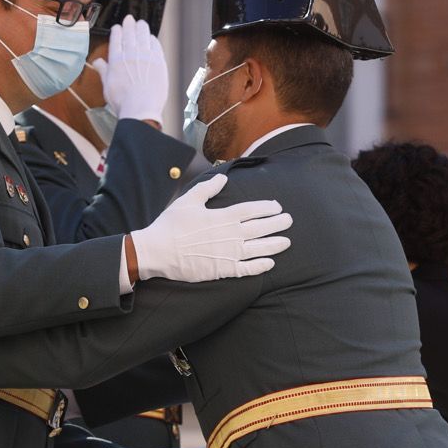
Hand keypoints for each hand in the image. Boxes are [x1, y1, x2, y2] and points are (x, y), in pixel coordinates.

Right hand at [91, 16, 169, 125]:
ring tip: (141, 23)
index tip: (117, 27)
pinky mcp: (159, 61)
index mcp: (116, 60)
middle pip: (130, 34)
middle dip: (129, 24)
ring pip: (143, 36)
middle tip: (130, 19)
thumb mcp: (107, 85)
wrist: (141, 108)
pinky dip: (153, 39)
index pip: (116, 39)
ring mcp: (146, 57)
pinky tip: (151, 38)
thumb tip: (97, 62)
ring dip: (141, 28)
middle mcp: (131, 55)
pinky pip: (156, 45)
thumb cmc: (123, 100)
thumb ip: (103, 70)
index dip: (117, 31)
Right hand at [127, 173, 291, 282]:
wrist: (158, 251)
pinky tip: (270, 263)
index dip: (267, 208)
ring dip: (275, 244)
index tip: (277, 207)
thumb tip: (223, 178)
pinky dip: (260, 266)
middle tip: (289, 221)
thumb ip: (208, 189)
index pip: (252, 210)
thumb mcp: (188, 200)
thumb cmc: (171, 225)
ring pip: (259, 248)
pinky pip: (247, 269)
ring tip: (287, 241)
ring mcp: (229, 253)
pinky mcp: (223, 269)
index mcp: (223, 216)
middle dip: (277, 224)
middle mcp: (231, 234)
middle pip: (261, 228)